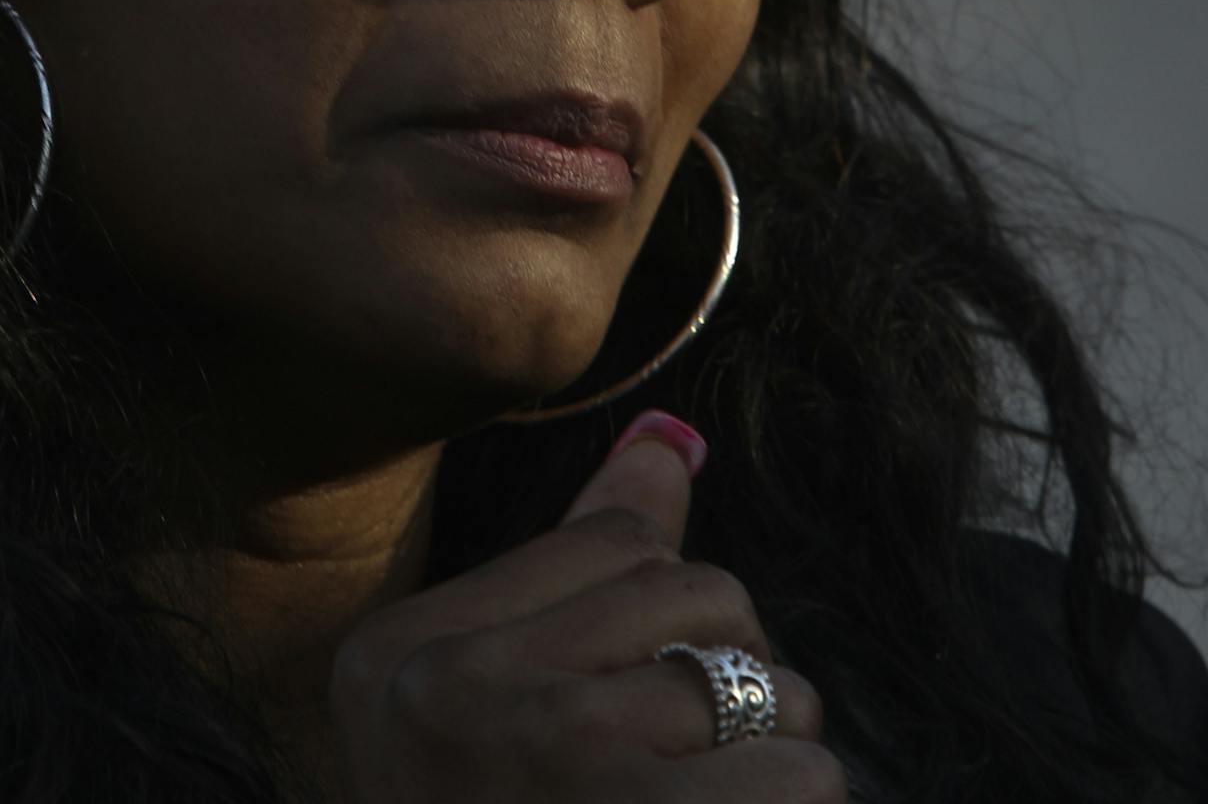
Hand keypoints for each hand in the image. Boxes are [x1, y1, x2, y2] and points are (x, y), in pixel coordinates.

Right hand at [328, 410, 845, 802]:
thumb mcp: (481, 702)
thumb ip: (574, 564)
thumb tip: (672, 437)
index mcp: (402, 654)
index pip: (615, 544)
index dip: (665, 617)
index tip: (628, 700)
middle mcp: (462, 694)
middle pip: (701, 594)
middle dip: (729, 670)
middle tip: (672, 766)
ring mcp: (557, 763)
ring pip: (771, 684)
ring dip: (771, 759)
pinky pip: (806, 782)